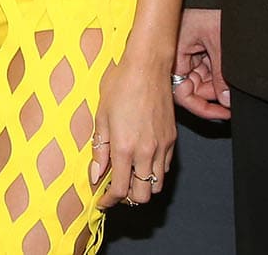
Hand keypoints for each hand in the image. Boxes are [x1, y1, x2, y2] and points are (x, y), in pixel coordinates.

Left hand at [91, 45, 177, 208]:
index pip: (120, 191)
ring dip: (142, 187)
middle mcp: (146, 152)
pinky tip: (141, 161)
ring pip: (157, 184)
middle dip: (128, 199)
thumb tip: (96, 174)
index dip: (109, 201)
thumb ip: (99, 149)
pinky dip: (154, 172)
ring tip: (128, 176)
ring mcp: (162, 146)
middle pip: (143, 196)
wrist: (147, 66)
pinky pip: (165, 167)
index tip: (102, 201)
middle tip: (115, 190)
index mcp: (125, 148)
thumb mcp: (101, 116)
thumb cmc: (120, 86)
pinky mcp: (172, 139)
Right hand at [173, 8, 230, 120]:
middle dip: (212, 94)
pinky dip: (217, 74)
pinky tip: (227, 73)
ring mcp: (186, 51)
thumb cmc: (214, 7)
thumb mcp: (220, 45)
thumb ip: (221, 76)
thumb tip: (225, 100)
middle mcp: (176, 52)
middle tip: (230, 98)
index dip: (199, 105)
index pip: (180, 90)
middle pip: (190, 87)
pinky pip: (204, 70)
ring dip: (216, 84)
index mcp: (173, 49)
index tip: (220, 112)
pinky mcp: (195, 48)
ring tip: (232, 83)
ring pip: (199, 80)